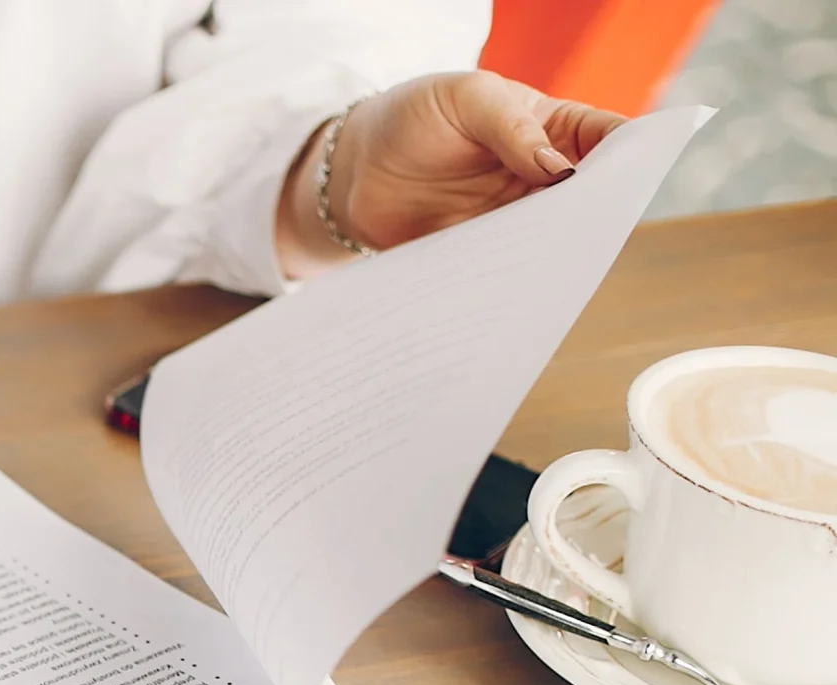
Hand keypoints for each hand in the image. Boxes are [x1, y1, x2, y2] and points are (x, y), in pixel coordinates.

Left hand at [277, 72, 626, 276]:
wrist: (351, 168)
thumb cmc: (415, 115)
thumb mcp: (467, 99)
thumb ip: (512, 127)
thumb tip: (560, 170)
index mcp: (552, 128)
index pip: (607, 139)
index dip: (629, 156)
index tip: (629, 178)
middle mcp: (540, 177)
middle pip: (587, 200)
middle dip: (593, 215)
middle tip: (590, 232)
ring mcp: (512, 220)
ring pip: (551, 241)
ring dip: (553, 254)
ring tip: (552, 264)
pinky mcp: (480, 255)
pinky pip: (506, 271)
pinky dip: (512, 280)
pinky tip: (512, 288)